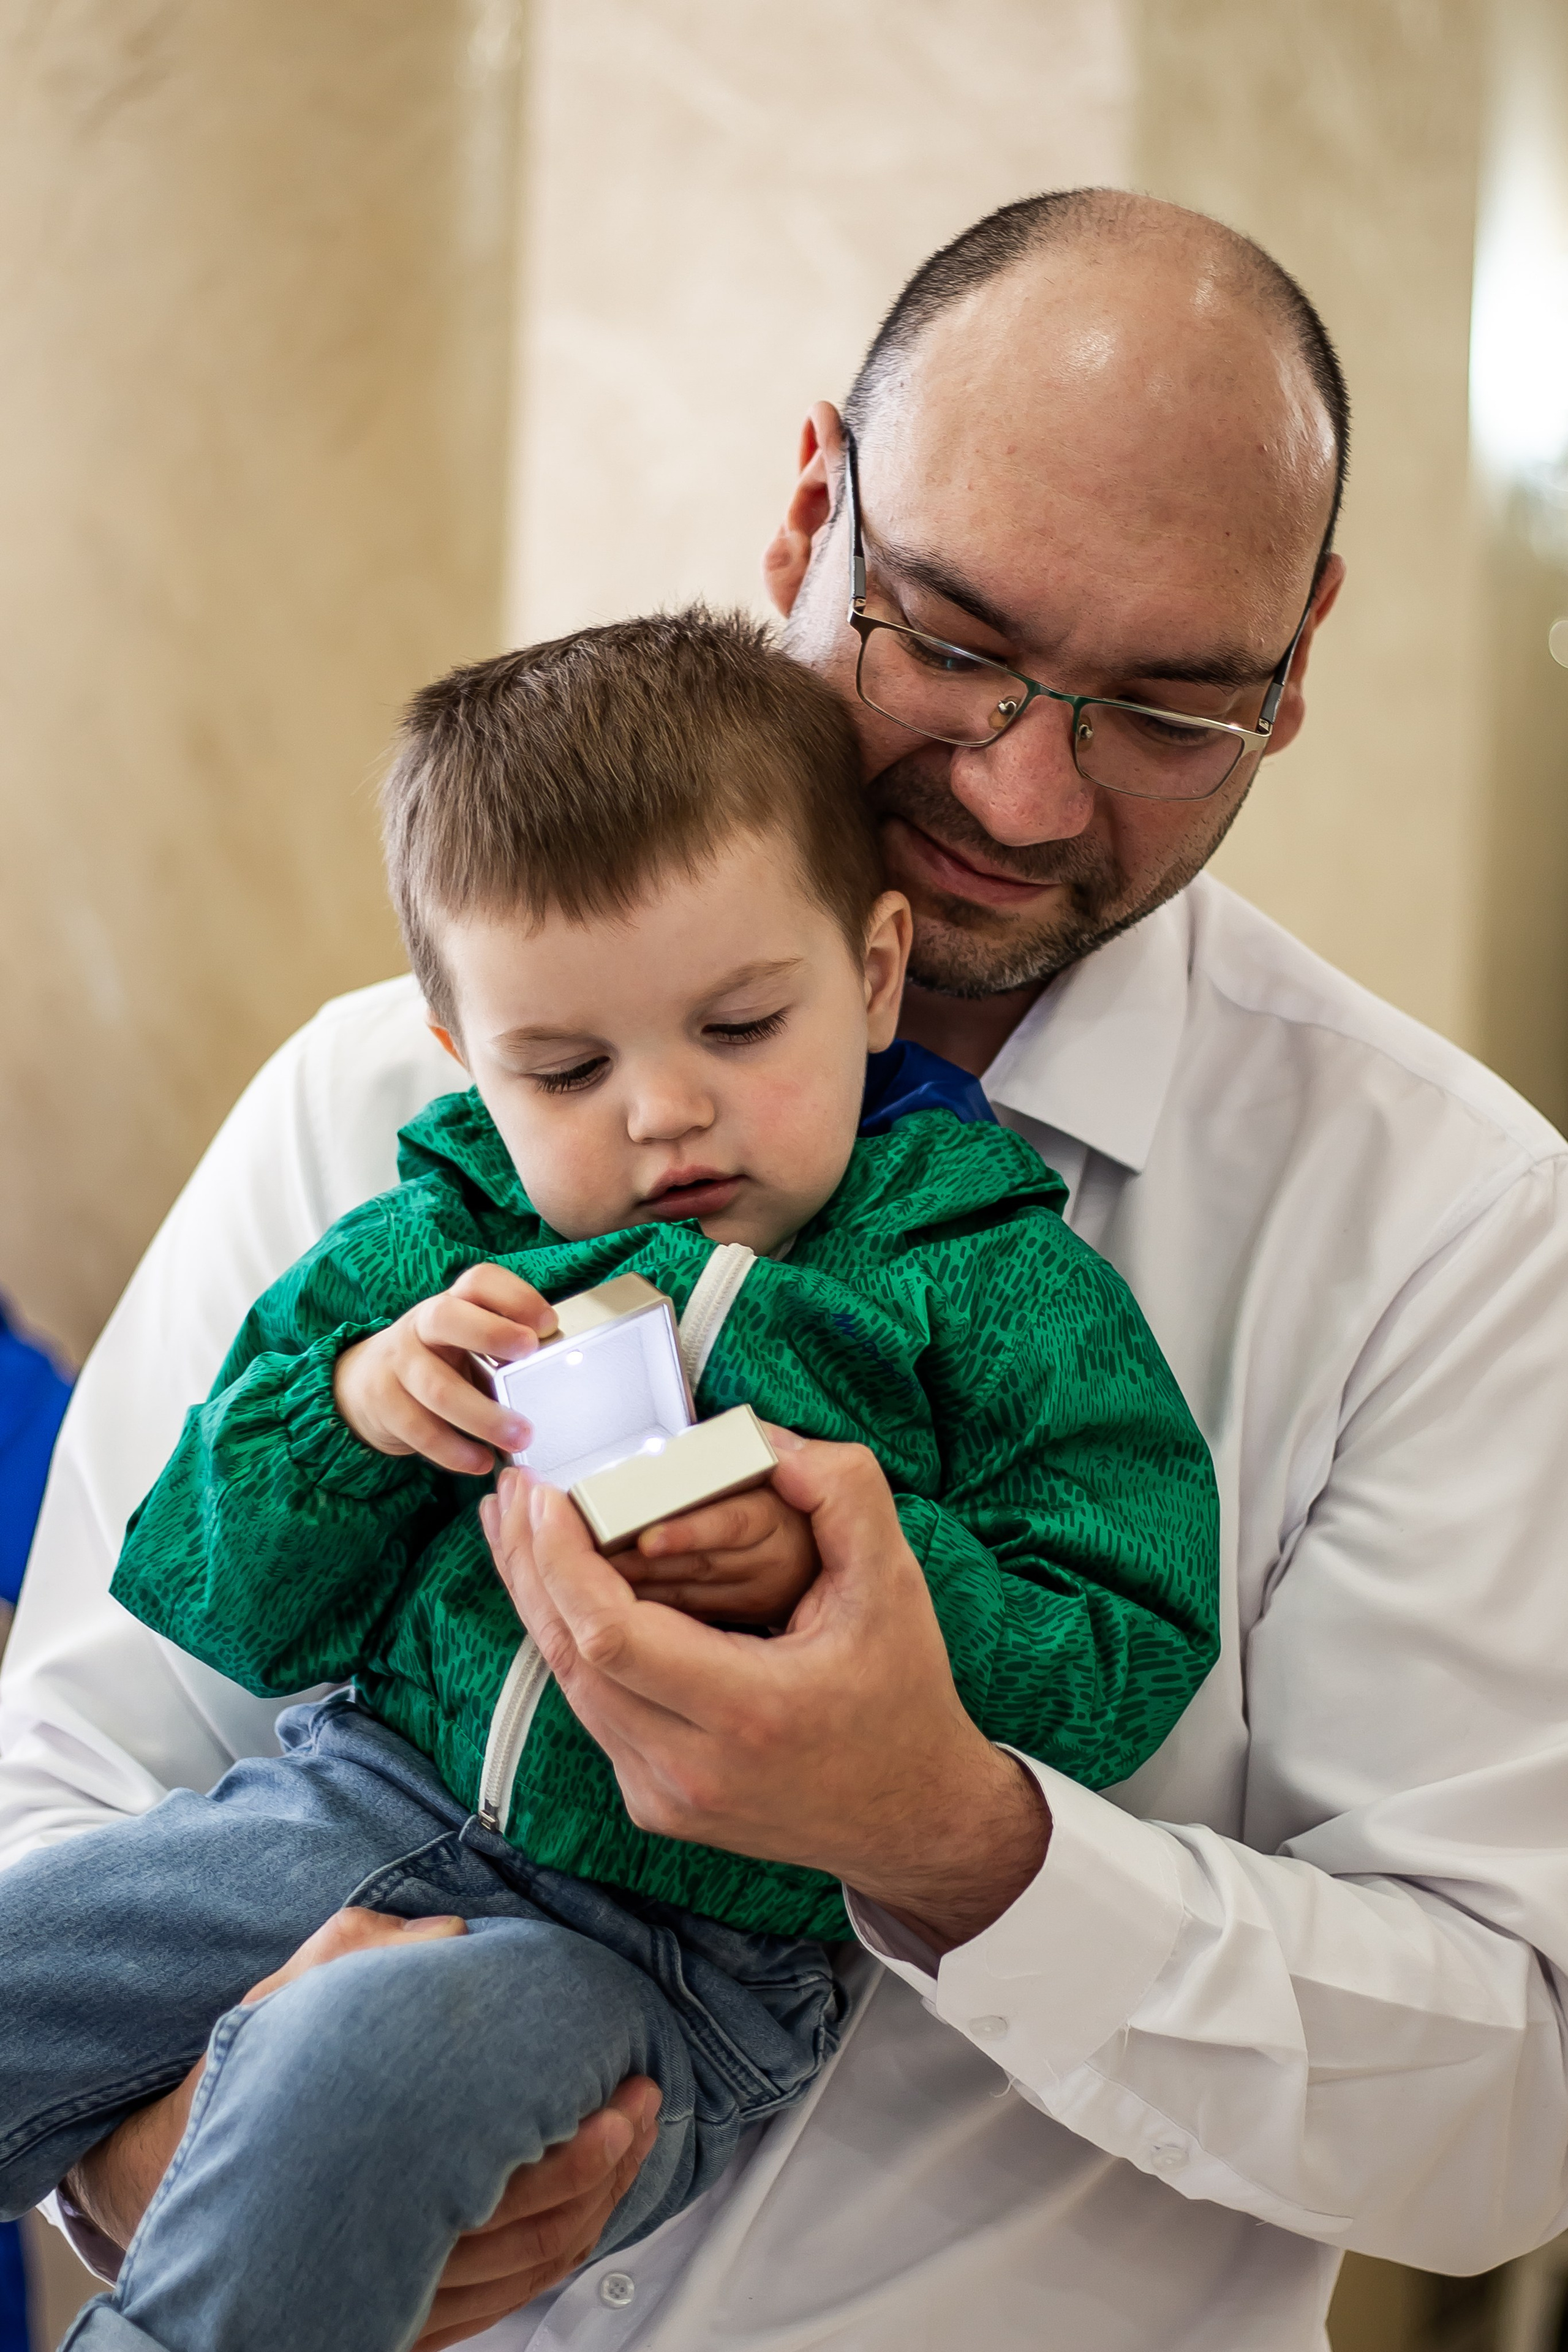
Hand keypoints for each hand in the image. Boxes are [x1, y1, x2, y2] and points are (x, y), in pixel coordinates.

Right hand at [65, 1907, 661, 2341]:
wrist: (166, 2188)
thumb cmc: (237, 2095)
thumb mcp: (285, 2002)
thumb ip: (362, 1954)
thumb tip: (451, 1935)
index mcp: (382, 2166)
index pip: (513, 2175)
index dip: (585, 2142)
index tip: (625, 2094)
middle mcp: (397, 2246)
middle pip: (538, 2228)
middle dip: (609, 2166)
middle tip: (644, 2106)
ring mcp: (403, 2293)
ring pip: (530, 2269)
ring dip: (598, 2209)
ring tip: (632, 2143)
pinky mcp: (402, 2315)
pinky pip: (503, 2301)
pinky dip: (557, 2258)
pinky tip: (587, 2209)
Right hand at [334, 1265, 557, 1474]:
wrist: (367, 1381)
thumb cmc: (438, 1360)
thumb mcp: (469, 1343)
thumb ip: (505, 1350)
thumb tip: (556, 1371)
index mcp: (453, 1303)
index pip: (480, 1282)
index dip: (516, 1297)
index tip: (549, 1323)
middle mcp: (421, 1325)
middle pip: (447, 1317)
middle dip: (491, 1333)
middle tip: (530, 1353)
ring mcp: (398, 1362)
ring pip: (437, 1387)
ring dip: (483, 1416)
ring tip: (520, 1436)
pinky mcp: (383, 1402)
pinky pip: (419, 1429)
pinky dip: (453, 1450)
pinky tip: (480, 1460)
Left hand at [481, 1439, 1049, 1953]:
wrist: (914, 1818)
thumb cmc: (904, 1695)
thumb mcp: (895, 1585)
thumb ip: (844, 1495)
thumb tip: (770, 1440)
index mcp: (745, 1710)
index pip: (608, 1632)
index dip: (560, 1557)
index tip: (544, 1492)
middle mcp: (689, 1768)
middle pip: (568, 1656)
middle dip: (530, 1563)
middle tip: (515, 1488)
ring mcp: (664, 1796)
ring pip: (567, 1687)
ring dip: (538, 1601)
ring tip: (520, 1525)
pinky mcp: (654, 1805)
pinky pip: (592, 1712)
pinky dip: (568, 1644)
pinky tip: (560, 1590)